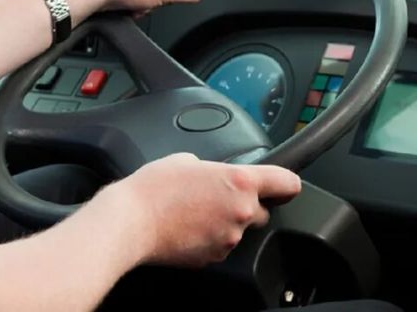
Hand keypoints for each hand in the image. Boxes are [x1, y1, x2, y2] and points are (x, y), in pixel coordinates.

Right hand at [103, 153, 301, 266]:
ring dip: (224, 222)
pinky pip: (220, 245)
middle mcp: (242, 211)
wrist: (129, 222)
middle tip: (216, 198)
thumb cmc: (153, 188)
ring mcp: (229, 238)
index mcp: (241, 181)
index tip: (285, 186)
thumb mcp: (186, 160)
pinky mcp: (214, 257)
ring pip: (238, 229)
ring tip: (193, 212)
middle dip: (245, 205)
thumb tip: (213, 176)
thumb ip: (212, 168)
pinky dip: (209, 238)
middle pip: (261, 211)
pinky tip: (187, 228)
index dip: (287, 184)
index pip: (287, 183)